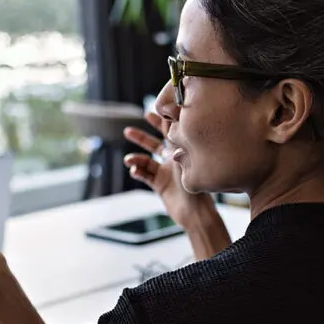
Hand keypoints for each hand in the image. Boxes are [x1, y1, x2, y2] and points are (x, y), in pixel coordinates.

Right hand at [123, 111, 217, 229]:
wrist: (195, 212)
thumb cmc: (196, 186)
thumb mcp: (186, 159)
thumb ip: (176, 140)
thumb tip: (169, 122)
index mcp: (181, 151)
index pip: (169, 132)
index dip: (160, 121)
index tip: (149, 112)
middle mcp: (172, 160)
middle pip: (154, 144)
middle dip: (140, 138)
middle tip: (127, 131)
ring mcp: (165, 172)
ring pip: (146, 161)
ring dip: (136, 159)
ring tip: (129, 160)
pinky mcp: (159, 185)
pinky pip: (145, 175)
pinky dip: (138, 172)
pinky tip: (134, 171)